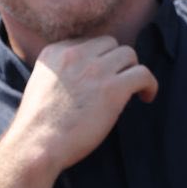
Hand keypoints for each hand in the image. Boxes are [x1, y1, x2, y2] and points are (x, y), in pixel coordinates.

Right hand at [5, 36, 158, 176]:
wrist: (37, 145)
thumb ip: (60, 72)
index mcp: (55, 52)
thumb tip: (86, 78)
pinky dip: (149, 84)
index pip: (87, 42)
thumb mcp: (41, 84)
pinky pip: (143, 74)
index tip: (99, 77)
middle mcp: (76, 54)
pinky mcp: (113, 88)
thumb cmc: (38, 126)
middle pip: (110, 43)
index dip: (97, 59)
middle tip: (117, 81)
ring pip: (128, 54)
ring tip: (132, 89)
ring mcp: (95, 69)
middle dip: (115, 61)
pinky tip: (146, 96)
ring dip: (131, 70)